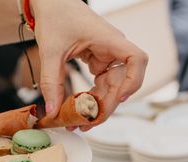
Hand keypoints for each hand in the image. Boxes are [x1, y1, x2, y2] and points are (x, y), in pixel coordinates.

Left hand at [31, 0, 147, 118]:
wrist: (49, 3)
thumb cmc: (55, 16)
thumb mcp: (50, 50)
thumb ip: (51, 82)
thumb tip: (53, 111)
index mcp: (109, 39)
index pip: (137, 59)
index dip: (134, 81)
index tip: (121, 97)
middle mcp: (113, 49)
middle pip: (122, 83)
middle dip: (106, 106)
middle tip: (86, 123)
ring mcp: (107, 56)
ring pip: (111, 88)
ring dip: (97, 107)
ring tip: (80, 123)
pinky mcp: (99, 62)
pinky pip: (101, 85)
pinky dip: (91, 99)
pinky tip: (80, 110)